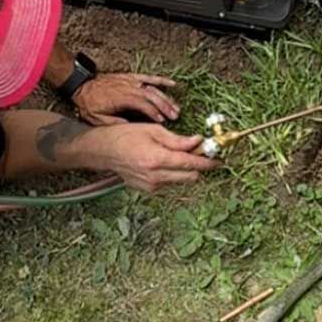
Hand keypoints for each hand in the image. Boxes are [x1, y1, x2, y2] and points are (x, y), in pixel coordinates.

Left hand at [72, 72, 180, 125]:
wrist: (82, 86)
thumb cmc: (89, 104)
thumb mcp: (97, 119)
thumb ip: (114, 123)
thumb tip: (130, 128)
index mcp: (122, 99)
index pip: (143, 106)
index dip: (153, 113)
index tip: (162, 121)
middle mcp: (129, 88)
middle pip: (152, 97)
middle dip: (165, 106)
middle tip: (175, 116)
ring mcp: (131, 81)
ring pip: (153, 88)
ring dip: (166, 98)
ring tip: (176, 107)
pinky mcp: (131, 77)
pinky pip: (149, 77)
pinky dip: (161, 80)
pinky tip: (172, 84)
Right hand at [87, 121, 215, 191]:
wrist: (104, 151)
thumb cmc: (126, 136)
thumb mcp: (154, 131)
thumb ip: (177, 140)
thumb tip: (198, 142)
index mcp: (157, 159)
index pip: (190, 164)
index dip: (207, 162)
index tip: (218, 161)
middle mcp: (155, 176)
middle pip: (190, 177)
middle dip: (197, 167)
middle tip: (198, 153)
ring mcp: (151, 185)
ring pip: (180, 181)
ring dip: (184, 170)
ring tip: (177, 156)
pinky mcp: (147, 189)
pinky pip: (168, 183)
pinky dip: (172, 174)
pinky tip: (163, 163)